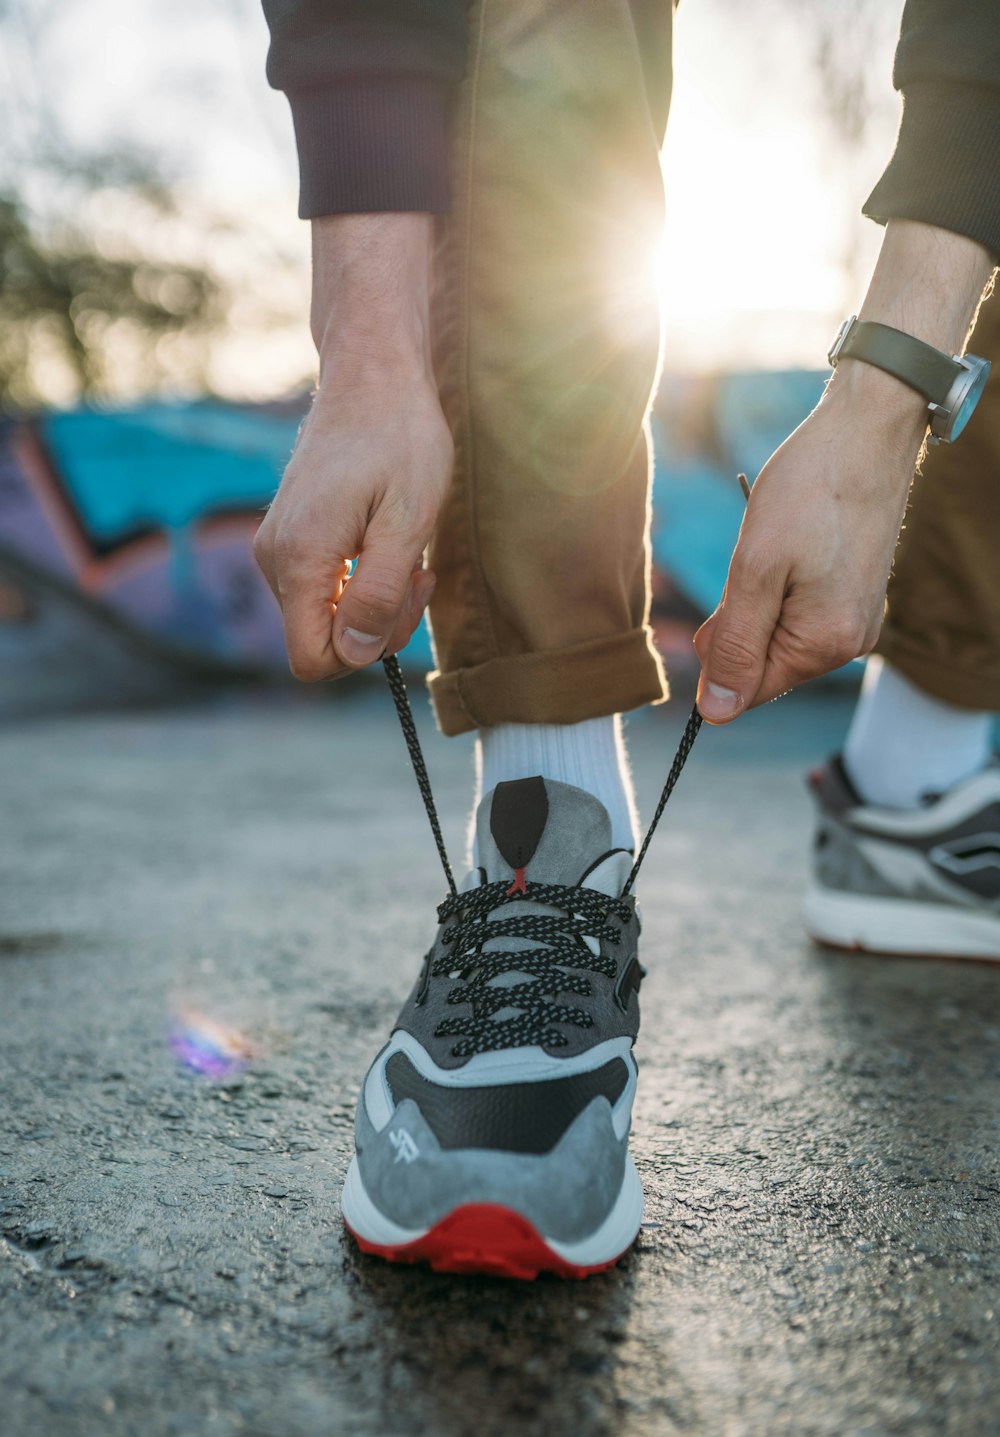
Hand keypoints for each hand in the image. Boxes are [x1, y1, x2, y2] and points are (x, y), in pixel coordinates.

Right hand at [253, 212, 452, 681]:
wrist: (371, 375)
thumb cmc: (400, 439)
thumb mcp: (408, 521)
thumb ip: (379, 593)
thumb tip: (353, 653)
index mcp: (301, 558)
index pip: (311, 661)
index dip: (362, 655)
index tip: (402, 602)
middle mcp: (275, 558)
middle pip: (319, 642)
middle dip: (376, 627)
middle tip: (419, 576)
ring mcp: (276, 546)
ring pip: (321, 618)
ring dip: (372, 602)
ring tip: (407, 554)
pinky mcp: (288, 536)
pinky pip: (319, 590)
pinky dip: (357, 583)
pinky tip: (386, 545)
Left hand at [694, 218, 994, 722]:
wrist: (866, 430)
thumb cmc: (809, 490)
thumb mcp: (755, 570)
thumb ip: (735, 646)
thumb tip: (717, 714)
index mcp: (827, 645)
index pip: (750, 691)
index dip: (717, 658)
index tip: (716, 609)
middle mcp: (851, 643)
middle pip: (764, 664)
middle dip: (737, 628)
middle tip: (745, 570)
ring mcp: (856, 618)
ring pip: (778, 636)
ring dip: (756, 604)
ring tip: (771, 551)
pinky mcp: (854, 594)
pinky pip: (800, 613)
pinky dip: (778, 590)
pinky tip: (786, 550)